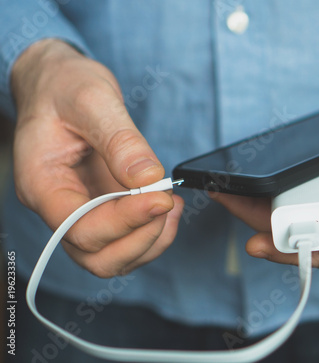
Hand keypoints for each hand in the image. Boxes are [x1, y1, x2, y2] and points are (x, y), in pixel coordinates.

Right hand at [12, 39, 183, 276]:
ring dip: (150, 241)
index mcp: (43, 183)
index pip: (79, 227)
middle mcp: (58, 206)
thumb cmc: (64, 87)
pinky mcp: (102, 207)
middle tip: (167, 203)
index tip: (161, 198)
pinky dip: (152, 232)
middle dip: (139, 238)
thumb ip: (120, 141)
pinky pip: (125, 239)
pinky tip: (167, 206)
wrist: (58, 84)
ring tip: (172, 205)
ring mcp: (81, 211)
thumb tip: (150, 179)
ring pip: (113, 257)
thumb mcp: (91, 100)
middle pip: (96, 257)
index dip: (124, 221)